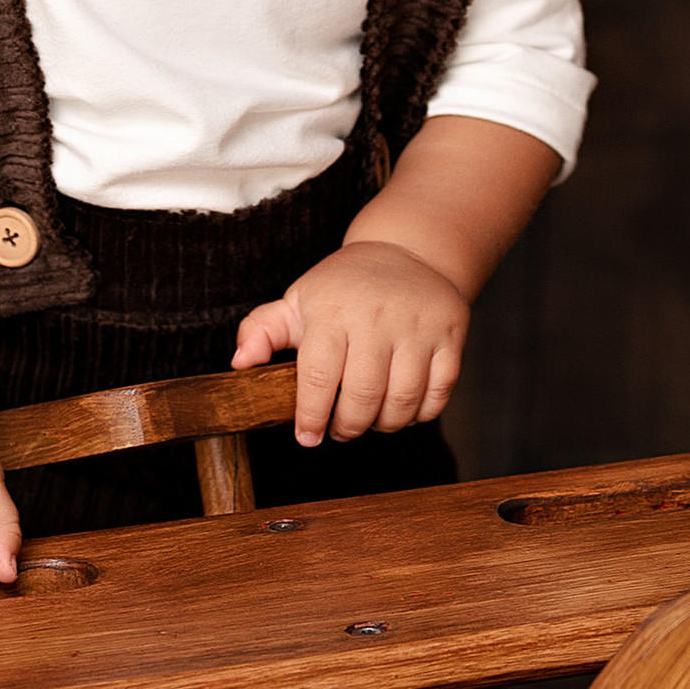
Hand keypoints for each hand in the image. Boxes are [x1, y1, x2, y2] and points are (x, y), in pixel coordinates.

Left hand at [232, 241, 469, 446]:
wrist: (408, 252)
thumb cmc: (344, 287)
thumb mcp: (298, 301)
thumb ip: (262, 330)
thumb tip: (239, 363)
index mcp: (333, 310)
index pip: (319, 377)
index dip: (311, 416)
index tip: (308, 437)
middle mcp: (377, 317)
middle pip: (362, 396)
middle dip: (347, 427)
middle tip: (340, 430)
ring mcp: (418, 326)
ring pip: (403, 401)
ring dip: (384, 425)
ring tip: (370, 420)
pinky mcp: (450, 335)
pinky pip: (438, 394)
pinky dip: (419, 414)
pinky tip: (402, 409)